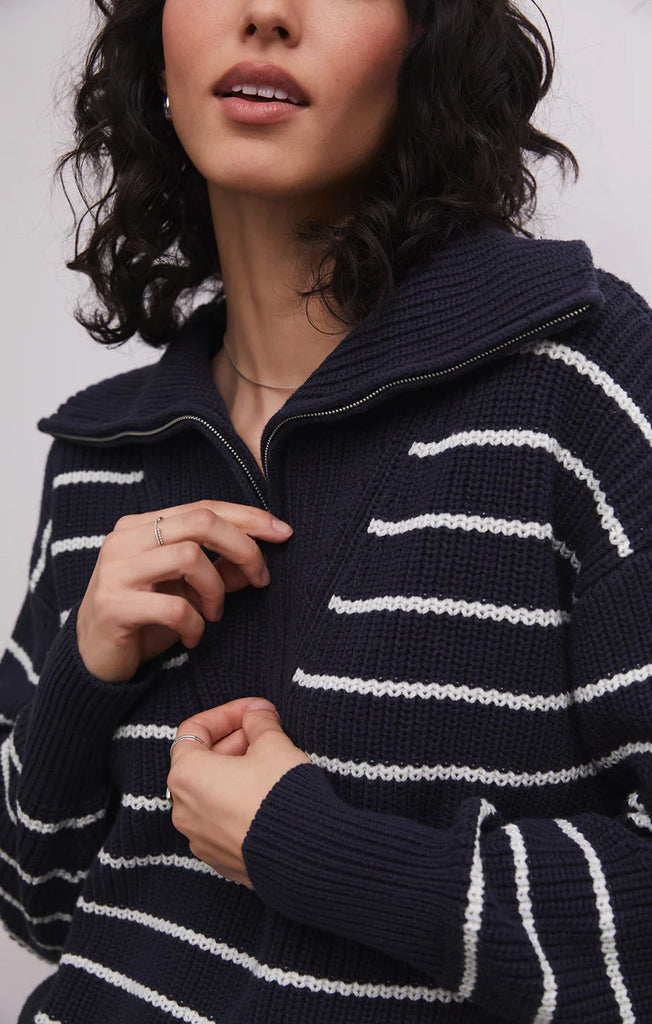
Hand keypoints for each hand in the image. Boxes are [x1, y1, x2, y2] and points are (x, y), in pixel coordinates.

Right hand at [76, 500, 292, 682]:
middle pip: (200, 522)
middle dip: (243, 547)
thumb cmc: (145, 618)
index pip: (203, 507)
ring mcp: (116, 570)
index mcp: (141, 525)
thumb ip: (219, 570)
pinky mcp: (113, 606)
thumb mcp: (187, 589)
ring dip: (216, 590)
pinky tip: (194, 638)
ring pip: (189, 557)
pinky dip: (196, 625)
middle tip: (261, 578)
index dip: (248, 517)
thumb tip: (259, 558)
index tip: (283, 533)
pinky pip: (175, 607)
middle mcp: (125, 539)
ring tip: (214, 614)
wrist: (93, 659)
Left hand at [167, 697, 311, 886]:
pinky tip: (267, 797)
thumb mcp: (273, 744)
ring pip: (210, 793)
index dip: (227, 713)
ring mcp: (199, 839)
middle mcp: (183, 810)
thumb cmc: (282, 795)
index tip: (255, 711)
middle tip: (266, 734)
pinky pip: (221, 821)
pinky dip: (237, 803)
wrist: (305, 853)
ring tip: (269, 765)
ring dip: (235, 773)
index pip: (194, 730)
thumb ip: (259, 721)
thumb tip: (256, 714)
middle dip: (234, 742)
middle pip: (200, 761)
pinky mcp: (219, 858)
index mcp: (187, 775)